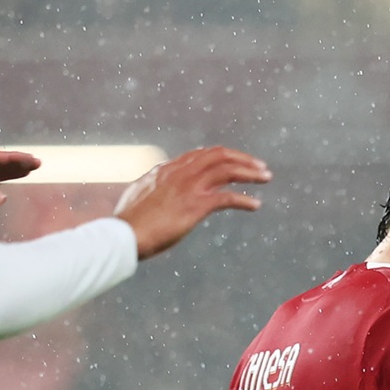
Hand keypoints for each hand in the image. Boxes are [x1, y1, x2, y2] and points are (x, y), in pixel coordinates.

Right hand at [111, 145, 271, 258]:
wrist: (123, 234)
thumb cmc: (126, 222)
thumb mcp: (136, 196)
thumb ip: (147, 186)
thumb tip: (146, 186)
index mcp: (165, 169)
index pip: (199, 155)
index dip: (221, 157)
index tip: (234, 162)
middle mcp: (179, 172)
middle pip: (218, 155)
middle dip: (242, 158)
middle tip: (259, 166)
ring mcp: (188, 187)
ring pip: (227, 169)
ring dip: (250, 172)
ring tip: (266, 177)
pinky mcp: (195, 205)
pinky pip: (228, 198)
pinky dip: (244, 200)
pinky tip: (255, 205)